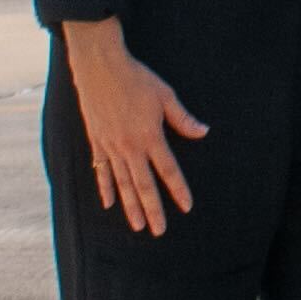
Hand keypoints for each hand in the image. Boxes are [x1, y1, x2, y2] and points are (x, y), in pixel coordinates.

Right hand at [61, 18, 208, 235]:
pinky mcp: (97, 142)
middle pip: (143, 184)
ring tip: (137, 225)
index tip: (186, 206)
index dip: (178, 189)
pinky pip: (102, 170)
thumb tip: (203, 132)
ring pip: (122, 183)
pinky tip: (109, 203)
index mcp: (150, 136)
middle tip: (159, 231)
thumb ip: (182, 118)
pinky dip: (105, 188)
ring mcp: (111, 146)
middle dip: (152, 209)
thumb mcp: (165, 96)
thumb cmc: (137, 79)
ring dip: (130, 206)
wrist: (100, 68)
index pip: (168, 169)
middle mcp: (129, 146)